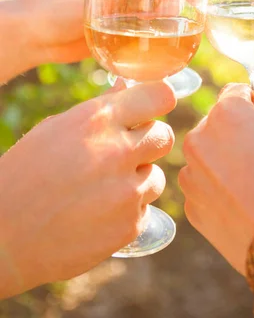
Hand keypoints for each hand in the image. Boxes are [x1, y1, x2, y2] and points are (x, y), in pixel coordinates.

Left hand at [0, 0, 195, 80]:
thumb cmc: (57, 6)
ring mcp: (129, 3)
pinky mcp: (125, 26)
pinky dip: (158, 36)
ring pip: (162, 7)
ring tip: (162, 34)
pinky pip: (150, 28)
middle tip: (172, 19)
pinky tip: (163, 48)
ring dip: (169, 20)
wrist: (34, 38)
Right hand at [0, 80, 175, 297]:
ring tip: (103, 188)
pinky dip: (127, 211)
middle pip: (164, 136)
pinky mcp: (129, 225)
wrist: (4, 238)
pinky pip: (144, 208)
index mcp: (97, 120)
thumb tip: (126, 87)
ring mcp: (126, 191)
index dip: (158, 101)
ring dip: (137, 179)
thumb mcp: (54, 130)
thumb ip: (99, 108)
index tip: (152, 108)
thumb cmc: (23, 176)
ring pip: (156, 175)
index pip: (160, 96)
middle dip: (148, 142)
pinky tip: (98, 213)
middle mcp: (117, 152)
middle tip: (123, 153)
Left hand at [179, 79, 253, 274]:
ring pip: (207, 154)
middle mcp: (199, 140)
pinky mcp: (191, 206)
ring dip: (223, 159)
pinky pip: (203, 184)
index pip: (235, 93)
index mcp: (226, 115)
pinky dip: (218, 188)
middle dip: (235, 131)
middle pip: (216, 122)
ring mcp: (191, 175)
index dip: (253, 104)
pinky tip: (243, 203)